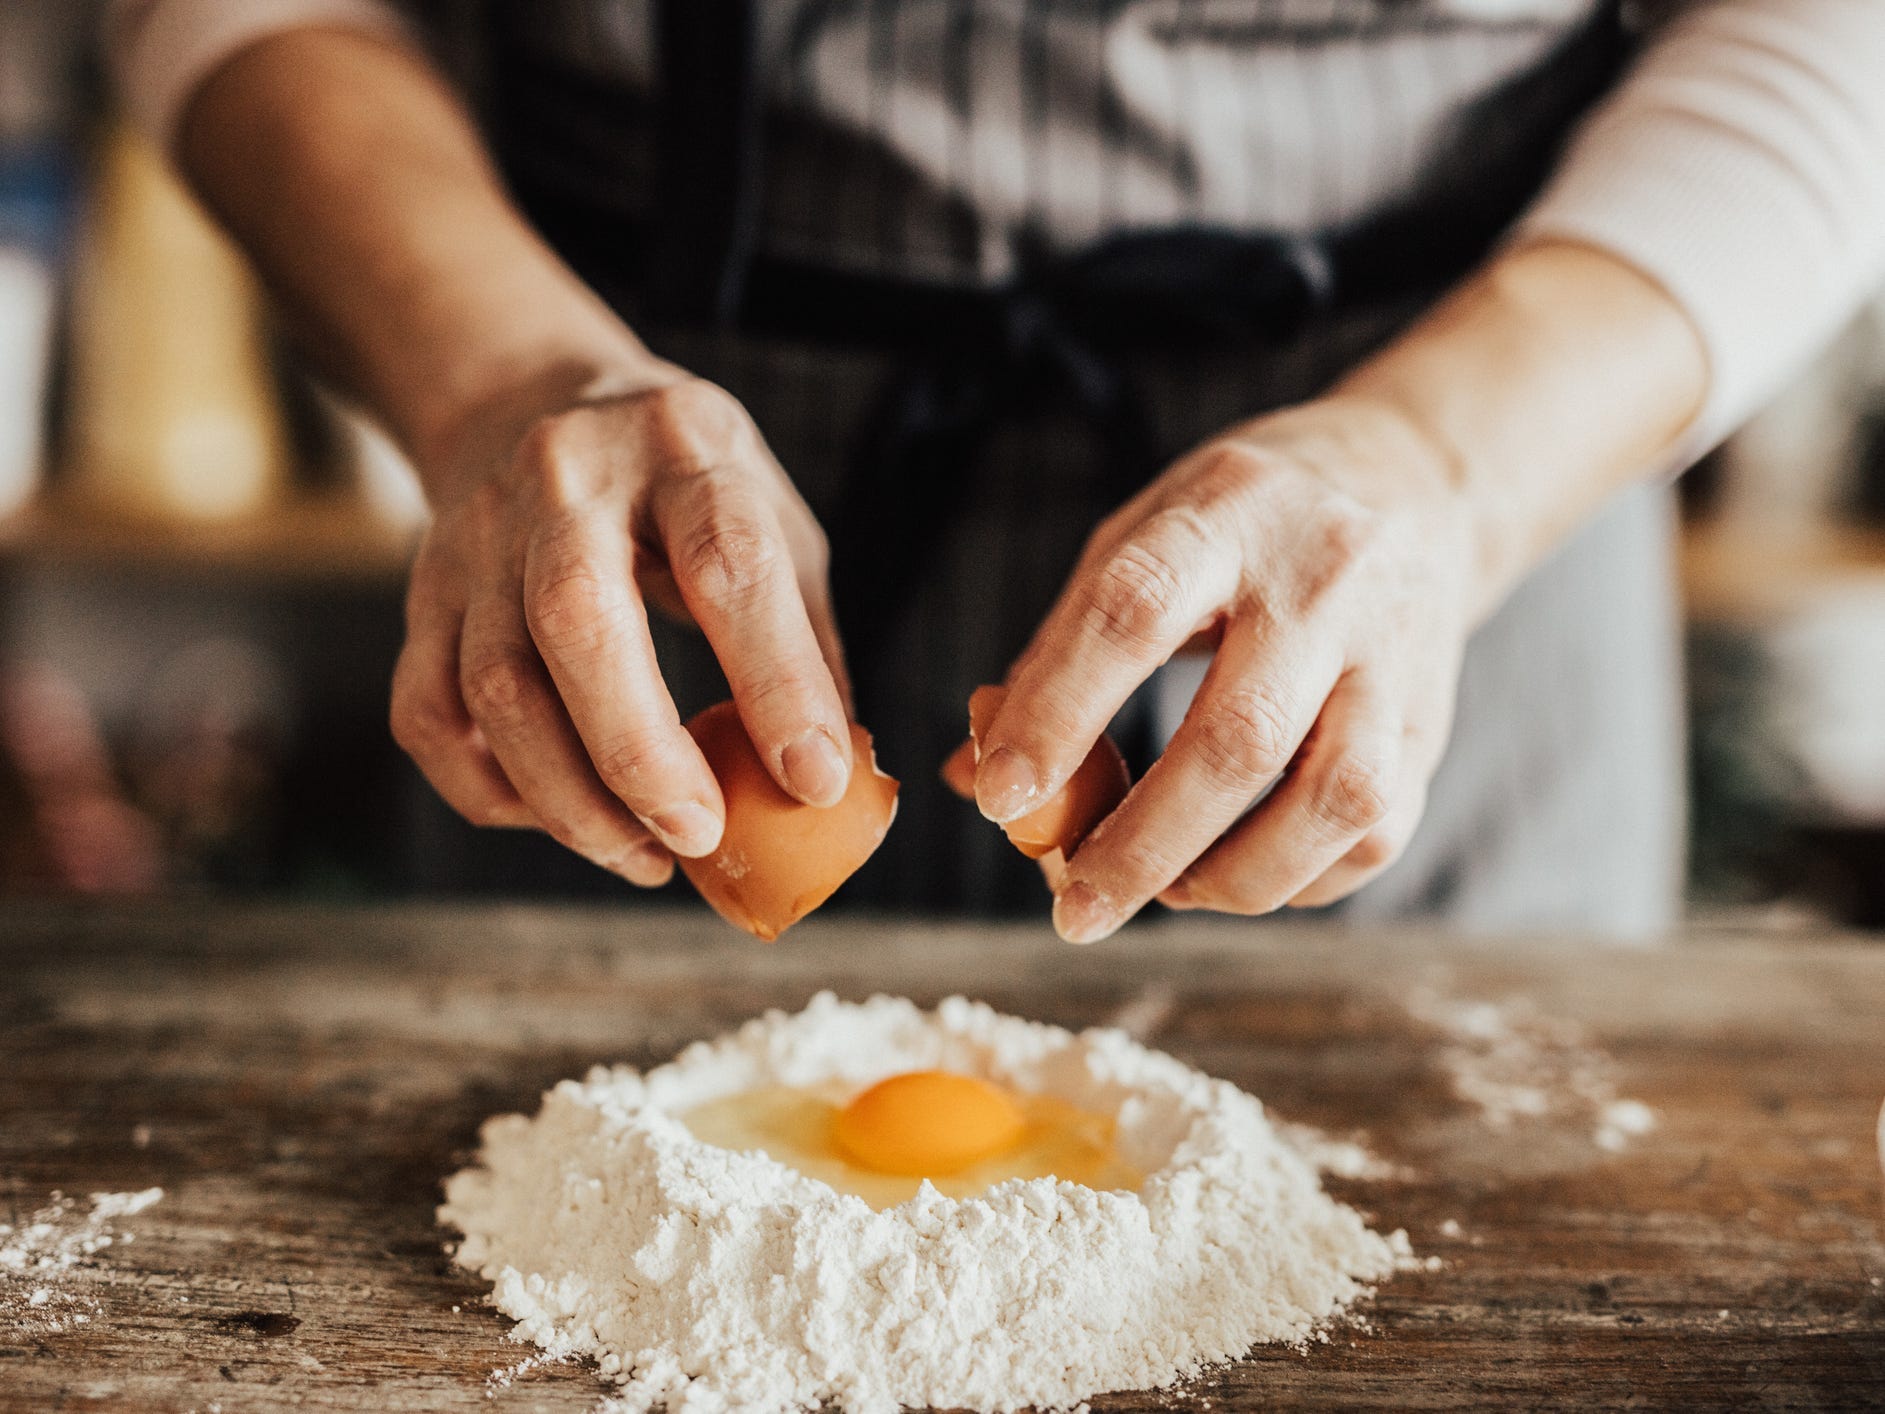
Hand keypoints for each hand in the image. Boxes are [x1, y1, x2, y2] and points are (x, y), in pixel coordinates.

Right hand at [390, 373, 852, 884]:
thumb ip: (805, 641)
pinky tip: (560, 817)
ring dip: (572, 800)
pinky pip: (431, 716)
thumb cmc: (684, 484)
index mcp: (685, 445)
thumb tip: (831, 782)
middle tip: (701, 836)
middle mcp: (567, 479)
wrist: (533, 400)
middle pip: (579, 623)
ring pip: (496, 688)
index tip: (814, 782)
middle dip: (642, 755)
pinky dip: (493, 791)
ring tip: (646, 856)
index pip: (728, 562)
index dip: (775, 682)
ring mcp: (479, 536)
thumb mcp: (772, 519)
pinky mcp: (425, 594)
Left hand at [973, 397, 1481, 940]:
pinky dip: (1297, 881)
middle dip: (1144, 845)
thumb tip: (973, 777)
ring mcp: (1392, 654)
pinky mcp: (1431, 722)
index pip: (1134, 613)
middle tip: (1075, 909)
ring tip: (1168, 893)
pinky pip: (1376, 833)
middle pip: (1238, 737)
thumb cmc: (1236, 526)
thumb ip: (1056, 654)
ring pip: (1334, 800)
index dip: (1059, 712)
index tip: (1000, 797)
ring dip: (1234, 878)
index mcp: (1221, 516)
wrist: (1408, 482)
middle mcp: (1322, 581)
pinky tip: (1239, 875)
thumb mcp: (1137, 541)